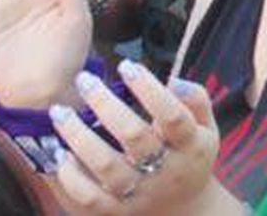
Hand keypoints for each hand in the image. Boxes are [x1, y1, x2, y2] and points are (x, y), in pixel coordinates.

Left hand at [52, 60, 220, 214]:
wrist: (185, 213)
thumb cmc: (191, 158)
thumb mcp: (207, 128)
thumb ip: (196, 100)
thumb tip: (173, 80)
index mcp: (192, 146)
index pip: (173, 115)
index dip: (150, 89)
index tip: (127, 66)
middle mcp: (167, 171)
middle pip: (134, 137)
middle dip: (106, 104)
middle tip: (84, 79)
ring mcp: (140, 194)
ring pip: (106, 167)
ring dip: (79, 136)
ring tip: (59, 111)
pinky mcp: (116, 213)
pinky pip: (88, 198)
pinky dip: (71, 176)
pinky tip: (60, 152)